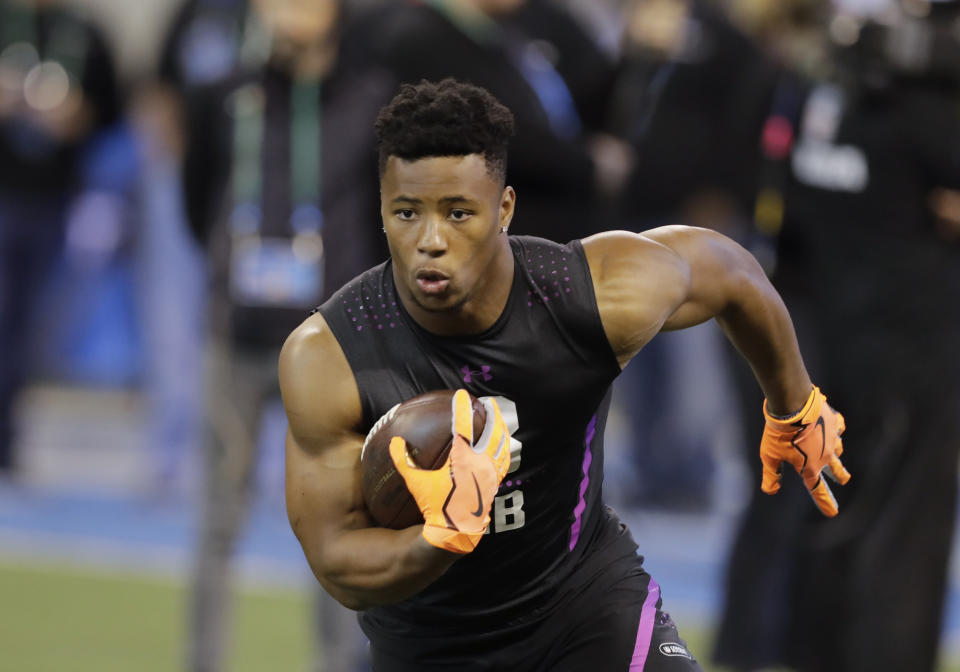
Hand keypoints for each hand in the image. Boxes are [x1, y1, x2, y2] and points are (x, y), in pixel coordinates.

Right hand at [389, 389, 510, 553]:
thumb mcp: (415, 483)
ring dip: (501, 430)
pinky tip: (501, 447)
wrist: (454, 532)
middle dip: (492, 415)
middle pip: (493, 432)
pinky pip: (503, 462)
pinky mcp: (495, 484)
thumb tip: (394, 441)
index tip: (461, 395)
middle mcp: (481, 463)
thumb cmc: (434, 507)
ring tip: (499, 420)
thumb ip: (403, 461)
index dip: (462, 408)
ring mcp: (491, 474)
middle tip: (489, 402)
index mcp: (462, 459)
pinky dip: (503, 450)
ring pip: (502, 446)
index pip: (464, 426)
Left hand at [760, 386, 850, 516]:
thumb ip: (771, 476)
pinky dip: (836, 430)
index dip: (824, 502)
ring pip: (839, 449)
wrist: (792, 407)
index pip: (818, 490)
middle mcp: (825, 456)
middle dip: (839, 476)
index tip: (832, 513)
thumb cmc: (778, 435)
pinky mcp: (833, 422)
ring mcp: (832, 438)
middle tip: (844, 480)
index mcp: (810, 467)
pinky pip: (838, 428)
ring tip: (838, 453)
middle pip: (835, 470)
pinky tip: (835, 428)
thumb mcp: (769, 457)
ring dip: (837, 453)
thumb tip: (770, 490)